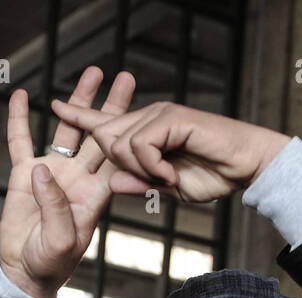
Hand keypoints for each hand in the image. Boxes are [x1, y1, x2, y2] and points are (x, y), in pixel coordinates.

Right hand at [0, 66, 135, 297]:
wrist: (25, 271)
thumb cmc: (51, 263)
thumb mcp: (60, 241)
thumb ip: (56, 208)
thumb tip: (44, 171)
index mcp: (94, 194)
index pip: (117, 159)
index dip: (130, 135)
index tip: (146, 111)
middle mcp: (77, 177)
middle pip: (99, 135)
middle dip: (112, 107)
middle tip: (127, 79)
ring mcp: (51, 173)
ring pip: (67, 129)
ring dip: (77, 102)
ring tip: (91, 74)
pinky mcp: (24, 174)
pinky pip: (20, 141)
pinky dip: (19, 119)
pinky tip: (21, 95)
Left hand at [48, 98, 289, 203]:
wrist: (247, 166)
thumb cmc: (216, 175)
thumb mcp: (170, 187)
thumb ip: (141, 183)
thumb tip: (114, 182)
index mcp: (146, 130)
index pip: (106, 122)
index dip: (80, 114)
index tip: (54, 105)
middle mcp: (149, 116)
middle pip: (107, 137)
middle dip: (121, 164)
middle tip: (159, 179)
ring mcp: (159, 114)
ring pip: (121, 142)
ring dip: (141, 169)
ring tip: (169, 178)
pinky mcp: (171, 117)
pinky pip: (141, 144)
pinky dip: (153, 166)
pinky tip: (171, 174)